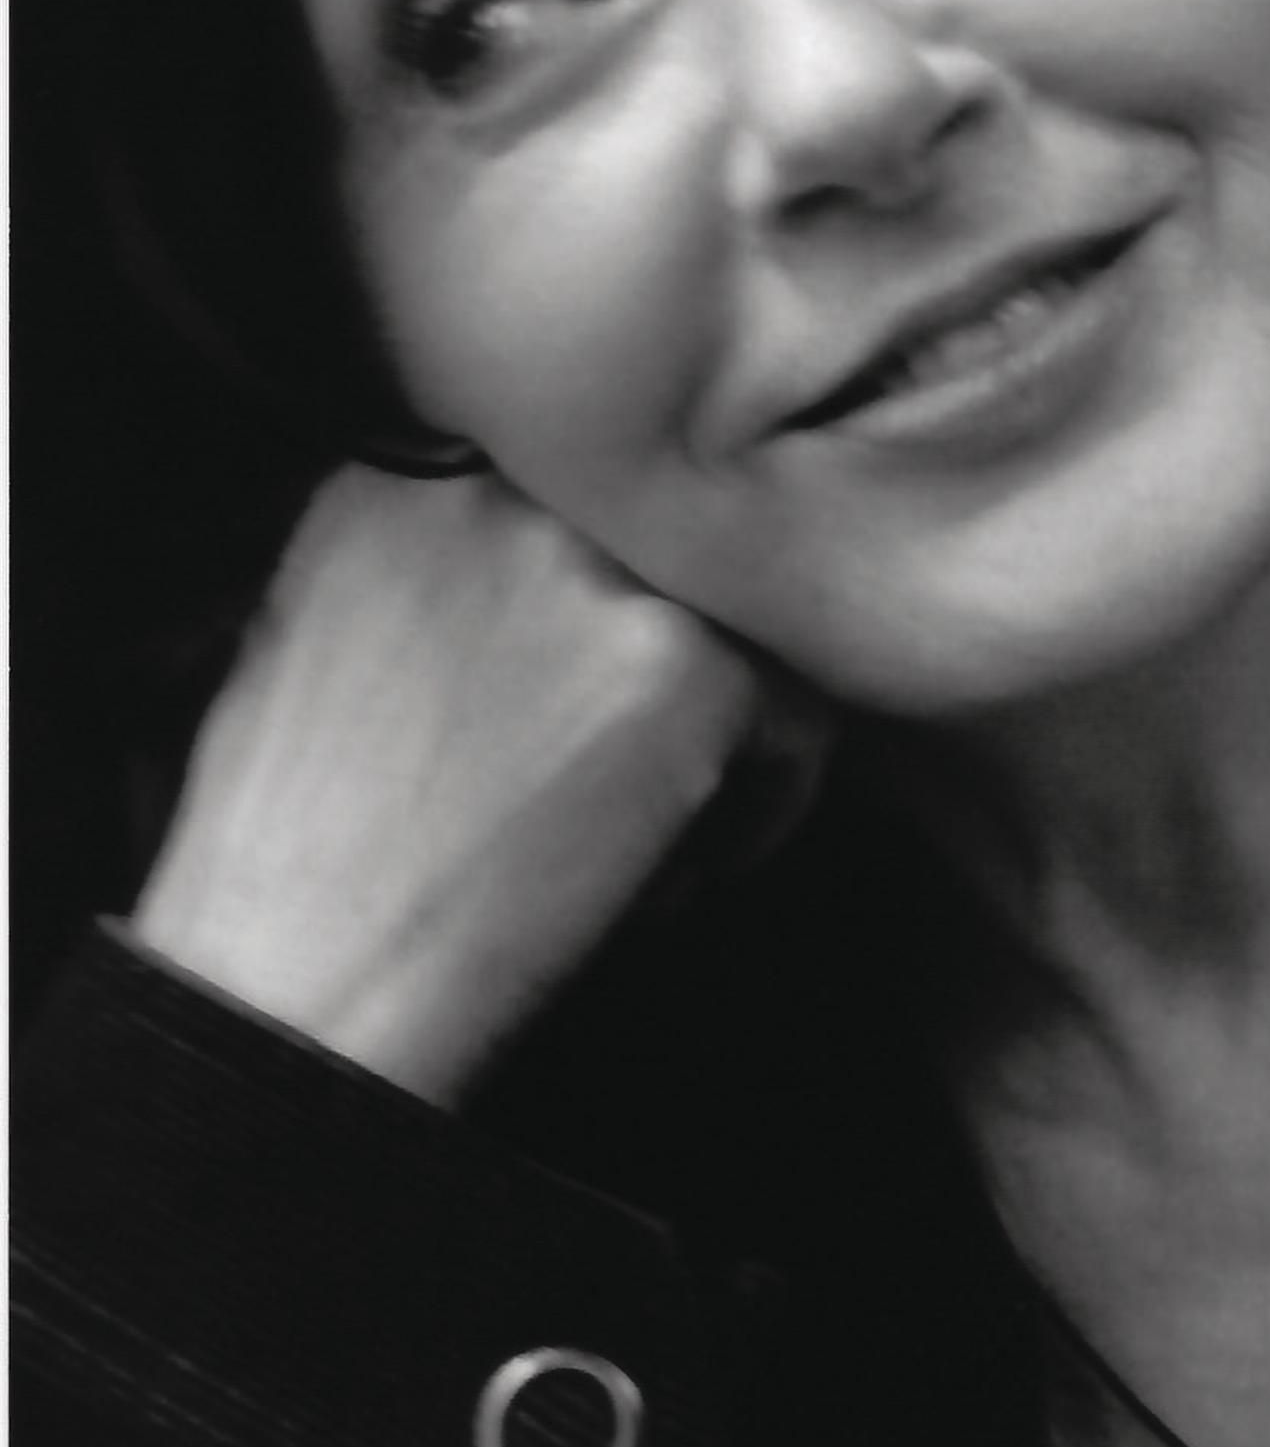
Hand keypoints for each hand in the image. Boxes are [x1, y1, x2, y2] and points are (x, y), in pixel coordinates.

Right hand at [135, 465, 818, 1101]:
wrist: (297, 978)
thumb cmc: (298, 851)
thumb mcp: (327, 632)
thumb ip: (442, 563)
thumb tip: (569, 587)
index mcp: (406, 468)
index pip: (578, 502)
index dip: (594, 613)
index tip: (578, 695)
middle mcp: (511, 489)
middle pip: (663, 555)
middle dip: (655, 662)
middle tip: (617, 773)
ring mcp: (602, 567)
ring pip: (742, 627)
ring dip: (718, 730)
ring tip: (639, 841)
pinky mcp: (687, 659)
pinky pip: (796, 717)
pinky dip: (759, 807)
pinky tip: (668, 883)